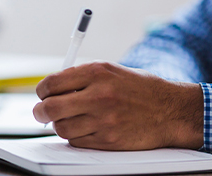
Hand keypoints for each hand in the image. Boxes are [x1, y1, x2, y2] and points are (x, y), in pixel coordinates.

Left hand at [33, 62, 203, 150]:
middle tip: (42, 112)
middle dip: (40, 112)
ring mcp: (103, 120)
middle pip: (50, 108)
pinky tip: (85, 128)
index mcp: (97, 72)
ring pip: (61, 128)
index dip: (42, 91)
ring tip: (69, 119)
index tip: (43, 94)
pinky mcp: (108, 140)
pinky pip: (77, 141)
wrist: (171, 110)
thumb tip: (51, 88)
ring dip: (60, 125)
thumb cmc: (141, 89)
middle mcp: (98, 95)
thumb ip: (82, 77)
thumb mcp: (111, 71)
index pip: (52, 83)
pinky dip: (75, 137)